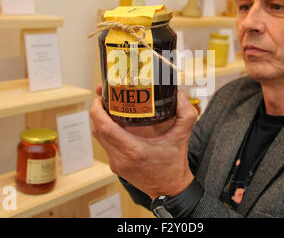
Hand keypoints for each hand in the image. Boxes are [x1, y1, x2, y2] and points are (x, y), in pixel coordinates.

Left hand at [91, 84, 197, 198]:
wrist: (170, 189)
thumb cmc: (174, 166)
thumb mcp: (182, 138)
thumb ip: (186, 114)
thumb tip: (180, 94)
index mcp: (134, 150)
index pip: (105, 128)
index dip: (97, 110)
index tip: (99, 97)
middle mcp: (121, 157)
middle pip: (97, 130)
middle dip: (97, 111)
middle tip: (103, 95)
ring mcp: (116, 163)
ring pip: (99, 138)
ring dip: (99, 121)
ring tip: (107, 105)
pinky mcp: (116, 165)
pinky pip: (105, 144)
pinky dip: (105, 131)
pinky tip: (114, 121)